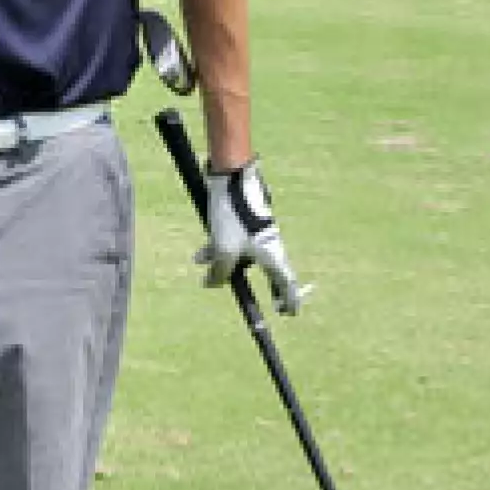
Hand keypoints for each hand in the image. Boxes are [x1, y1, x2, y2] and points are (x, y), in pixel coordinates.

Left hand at [197, 158, 305, 314]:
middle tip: (262, 298)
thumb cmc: (233, 215)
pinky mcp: (244, 218)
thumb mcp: (223, 250)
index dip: (289, 300)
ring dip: (224, 261)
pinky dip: (218, 246)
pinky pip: (233, 239)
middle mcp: (269, 243)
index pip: (287, 283)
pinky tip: (200, 252)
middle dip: (259, 284)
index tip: (288, 312)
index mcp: (272, 254)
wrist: (232, 176)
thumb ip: (219, 272)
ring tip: (204, 263)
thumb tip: (211, 283)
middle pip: (267, 270)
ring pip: (243, 253)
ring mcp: (257, 230)